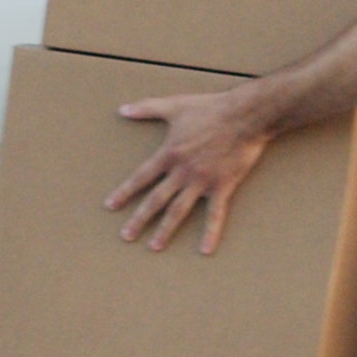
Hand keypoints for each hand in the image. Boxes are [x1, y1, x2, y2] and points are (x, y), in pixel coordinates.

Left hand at [103, 84, 275, 253]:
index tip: (110, 206)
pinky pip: (215, 215)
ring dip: (165, 230)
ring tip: (154, 246)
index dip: (125, 192)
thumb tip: (122, 109)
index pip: (141, 177)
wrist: (245, 115)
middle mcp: (182, 171)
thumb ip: (147, 108)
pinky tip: (205, 250)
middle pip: (156, 200)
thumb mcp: (175, 105)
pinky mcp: (222, 186)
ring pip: (179, 210)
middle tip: (126, 236)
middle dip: (139, 219)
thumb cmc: (210, 108)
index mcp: (169, 153)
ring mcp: (202, 181)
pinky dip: (210, 233)